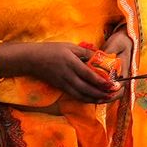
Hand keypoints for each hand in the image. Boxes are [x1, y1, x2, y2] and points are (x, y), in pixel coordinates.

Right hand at [3, 39, 123, 101]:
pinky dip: (87, 99)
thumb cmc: (51, 50)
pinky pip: (76, 96)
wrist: (32, 60)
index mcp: (72, 64)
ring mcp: (64, 84)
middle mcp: (68, 76)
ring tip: (107, 98)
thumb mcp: (70, 46)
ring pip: (82, 96)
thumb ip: (85, 52)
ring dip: (96, 99)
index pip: (90, 75)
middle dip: (102, 93)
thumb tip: (100, 57)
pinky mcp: (61, 88)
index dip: (102, 82)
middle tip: (114, 93)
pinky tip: (94, 99)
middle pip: (88, 89)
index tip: (113, 84)